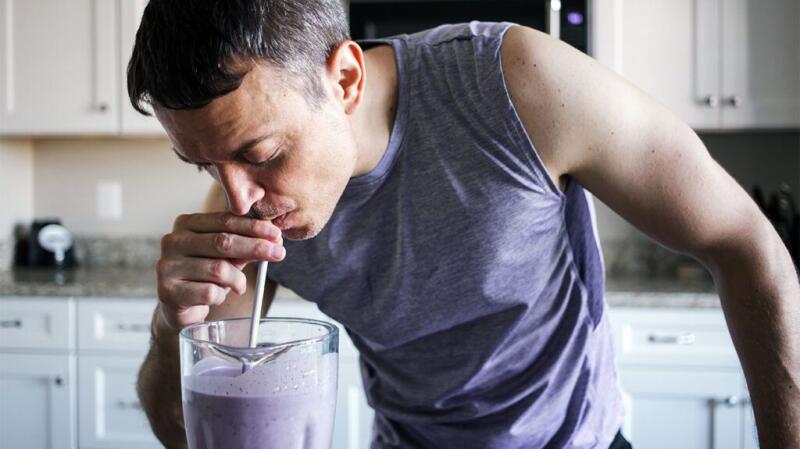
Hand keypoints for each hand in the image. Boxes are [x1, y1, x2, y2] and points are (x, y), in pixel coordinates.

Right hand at [155, 212, 284, 331]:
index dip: (253, 228)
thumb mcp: (225, 256)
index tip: (276, 235)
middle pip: (223, 242)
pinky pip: (209, 292)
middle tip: (279, 254)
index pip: (225, 221)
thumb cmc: (203, 276)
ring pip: (218, 269)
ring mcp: (167, 266)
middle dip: (256, 248)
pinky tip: (217, 296)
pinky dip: (221, 296)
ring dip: (237, 280)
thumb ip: (244, 246)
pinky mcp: (167, 291)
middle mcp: (173, 241)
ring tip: (239, 286)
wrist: (177, 306)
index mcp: (186, 224)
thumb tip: (273, 240)